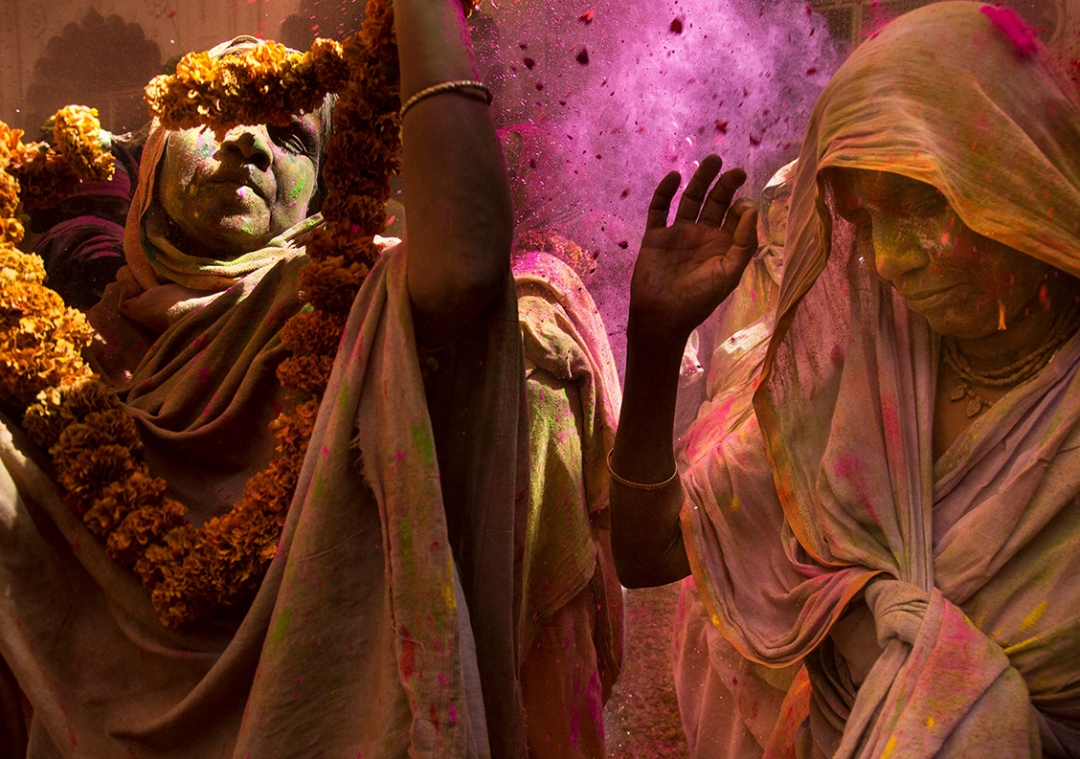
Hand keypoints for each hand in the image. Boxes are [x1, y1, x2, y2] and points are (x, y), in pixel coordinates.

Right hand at [629, 155, 757, 341]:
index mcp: (722, 245)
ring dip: (699, 180)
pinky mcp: (655, 236)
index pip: (734, 216)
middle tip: (735, 170)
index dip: (741, 206)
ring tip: (711, 160)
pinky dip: (664, 192)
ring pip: (689, 199)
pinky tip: (674, 177)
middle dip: (724, 185)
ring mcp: (677, 234)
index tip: (743, 205)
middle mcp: (701, 235)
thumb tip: (750, 209)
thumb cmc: (699, 299)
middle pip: (714, 202)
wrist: (662, 316)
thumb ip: (743, 243)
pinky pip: (659, 209)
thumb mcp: (729, 273)